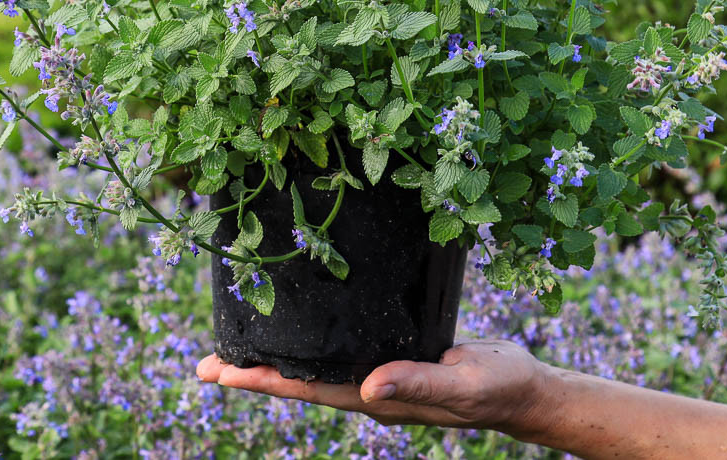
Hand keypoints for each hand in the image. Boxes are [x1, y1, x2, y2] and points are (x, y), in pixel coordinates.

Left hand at [196, 340, 552, 437]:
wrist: (521, 385)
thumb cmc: (496, 388)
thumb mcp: (460, 385)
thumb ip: (415, 383)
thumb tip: (367, 388)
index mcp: (380, 397)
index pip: (309, 389)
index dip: (265, 379)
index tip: (223, 371)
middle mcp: (372, 386)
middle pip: (301, 380)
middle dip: (254, 372)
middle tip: (205, 364)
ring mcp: (381, 370)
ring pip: (318, 364)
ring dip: (278, 357)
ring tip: (240, 347)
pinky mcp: (394, 351)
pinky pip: (343, 347)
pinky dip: (314, 339)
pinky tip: (305, 329)